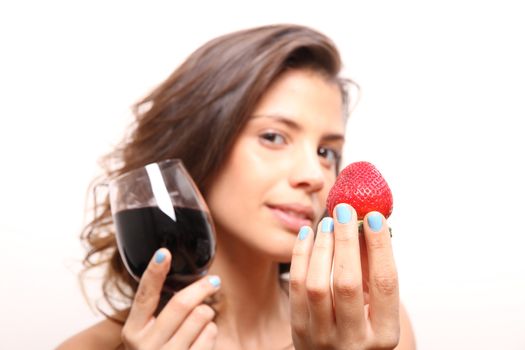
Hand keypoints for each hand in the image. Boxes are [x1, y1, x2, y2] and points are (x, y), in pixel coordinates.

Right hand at [121, 248, 219, 349]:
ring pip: (200, 317)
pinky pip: (210, 334)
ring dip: (206, 312)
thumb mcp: (146, 333)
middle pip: (181, 304)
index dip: (154, 272)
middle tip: (212, 282)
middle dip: (201, 288)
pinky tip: (203, 335)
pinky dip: (211, 330)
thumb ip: (156, 309)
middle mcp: (146, 346)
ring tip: (202, 318)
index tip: (164, 253)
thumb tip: (174, 274)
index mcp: (133, 332)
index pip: (144, 296)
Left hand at [289, 204, 399, 348]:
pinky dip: (301, 256)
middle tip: (344, 210)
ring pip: (317, 285)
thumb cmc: (360, 329)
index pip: (385, 284)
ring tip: (327, 222)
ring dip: (322, 247)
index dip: (380, 247)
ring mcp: (323, 338)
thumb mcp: (377, 310)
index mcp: (384, 334)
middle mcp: (354, 340)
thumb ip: (373, 273)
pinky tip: (308, 234)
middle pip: (347, 282)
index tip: (374, 216)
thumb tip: (366, 223)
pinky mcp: (299, 331)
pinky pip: (296, 287)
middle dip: (346, 241)